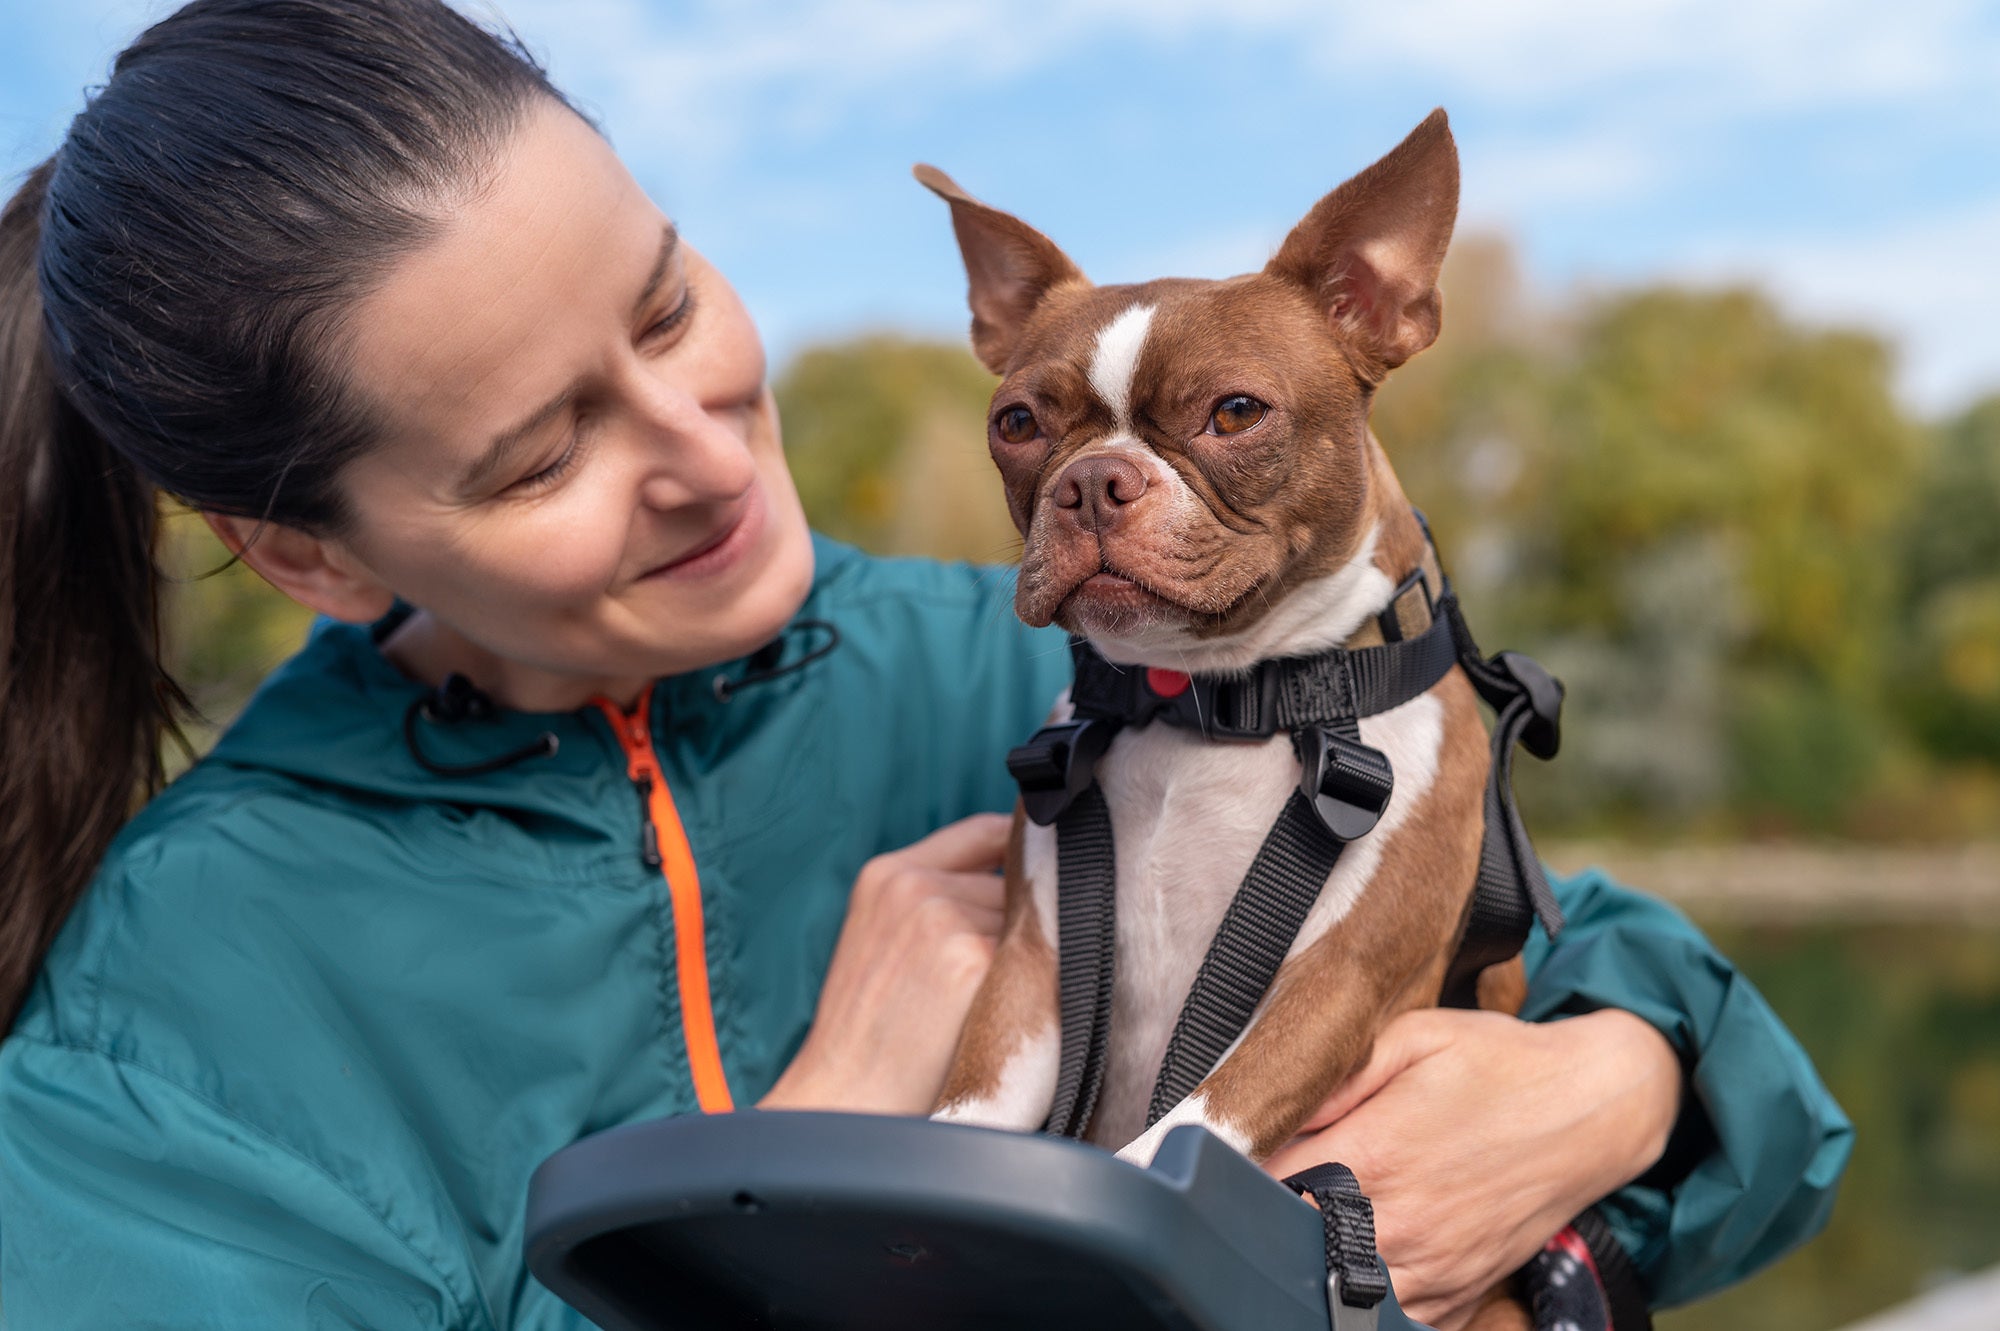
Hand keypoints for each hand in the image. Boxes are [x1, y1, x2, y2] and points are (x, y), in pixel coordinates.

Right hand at [758, 814, 1009, 1114]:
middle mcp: (916, 885)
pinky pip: (1038, 962)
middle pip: (1014, 884)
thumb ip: (935, 900)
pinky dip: (1034, 991)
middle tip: (992, 983)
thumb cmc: (868, 1036)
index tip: (1043, 879)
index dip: (1021, 854)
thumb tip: (1022, 880)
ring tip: (984, 1011)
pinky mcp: (974, 961)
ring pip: (1029, 925)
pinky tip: (1001, 1023)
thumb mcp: (881, 941)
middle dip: (1018, 926)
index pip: (983, 832)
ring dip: (1027, 961)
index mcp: (888, 874)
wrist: (846, 1103)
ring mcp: (945, 919)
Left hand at [1263, 1007, 1680, 1330]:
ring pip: (1337, 1292)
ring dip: (1313, 1261)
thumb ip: (1334, 1078)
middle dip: (1270, 1217)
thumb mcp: (1410, 1037)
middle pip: (1293, 1244)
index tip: (1227, 1157)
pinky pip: (1395, 1317)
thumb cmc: (1498, 1064)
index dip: (1239, 1171)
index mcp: (1374, 1153)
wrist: (1593, 1107)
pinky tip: (1358, 1257)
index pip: (1266, 1183)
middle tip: (1265, 1189)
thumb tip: (1269, 1109)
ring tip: (1308, 1223)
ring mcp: (1433, 1267)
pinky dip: (1365, 1295)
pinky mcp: (1461, 1292)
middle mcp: (1400, 1221)